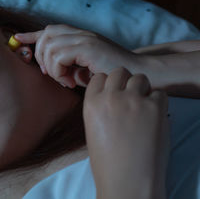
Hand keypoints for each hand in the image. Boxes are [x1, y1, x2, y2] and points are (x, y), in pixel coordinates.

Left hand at [14, 24, 138, 88]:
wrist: (137, 74)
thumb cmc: (109, 74)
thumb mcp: (83, 69)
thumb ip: (67, 64)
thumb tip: (48, 68)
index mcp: (79, 36)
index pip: (49, 30)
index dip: (32, 34)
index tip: (18, 38)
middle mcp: (80, 34)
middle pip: (45, 36)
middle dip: (40, 57)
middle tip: (52, 75)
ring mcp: (84, 38)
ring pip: (49, 48)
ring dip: (52, 68)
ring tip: (66, 81)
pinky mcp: (87, 47)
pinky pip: (58, 56)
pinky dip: (59, 71)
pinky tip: (72, 82)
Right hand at [83, 67, 169, 198]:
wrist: (126, 181)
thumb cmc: (108, 161)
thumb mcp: (92, 128)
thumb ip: (100, 107)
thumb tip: (115, 94)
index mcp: (91, 103)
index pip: (99, 76)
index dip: (108, 84)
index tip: (113, 93)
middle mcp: (110, 97)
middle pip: (119, 71)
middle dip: (125, 81)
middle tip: (130, 98)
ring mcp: (133, 100)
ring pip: (140, 78)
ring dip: (143, 89)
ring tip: (143, 107)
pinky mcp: (154, 108)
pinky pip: (160, 93)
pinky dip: (159, 102)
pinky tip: (154, 117)